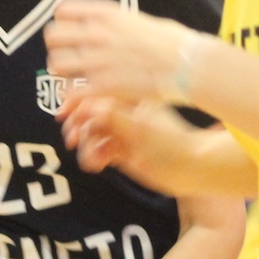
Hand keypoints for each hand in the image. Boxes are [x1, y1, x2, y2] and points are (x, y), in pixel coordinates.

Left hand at [44, 0, 188, 103]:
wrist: (189, 64)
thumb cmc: (174, 43)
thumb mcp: (140, 19)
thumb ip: (117, 22)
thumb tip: (107, 26)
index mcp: (106, 14)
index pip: (62, 10)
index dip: (64, 23)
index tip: (73, 34)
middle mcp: (97, 33)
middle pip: (52, 36)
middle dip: (59, 48)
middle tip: (71, 58)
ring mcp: (97, 60)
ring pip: (56, 63)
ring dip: (64, 72)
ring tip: (78, 77)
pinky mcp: (103, 85)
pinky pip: (70, 90)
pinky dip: (73, 96)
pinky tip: (85, 96)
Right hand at [58, 94, 202, 190]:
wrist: (193, 168)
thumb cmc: (174, 143)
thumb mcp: (141, 127)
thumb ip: (113, 115)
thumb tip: (87, 104)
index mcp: (131, 96)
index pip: (97, 90)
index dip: (77, 101)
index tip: (65, 113)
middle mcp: (125, 110)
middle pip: (89, 111)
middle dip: (78, 124)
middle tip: (73, 138)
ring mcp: (123, 129)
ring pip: (92, 132)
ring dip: (86, 144)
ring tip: (89, 157)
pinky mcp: (122, 149)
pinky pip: (99, 149)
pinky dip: (93, 155)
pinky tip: (96, 164)